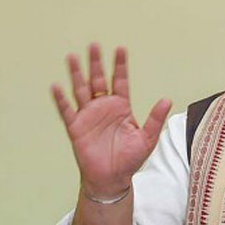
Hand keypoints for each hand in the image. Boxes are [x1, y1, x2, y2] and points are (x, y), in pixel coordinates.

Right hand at [51, 44, 171, 199]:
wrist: (112, 179)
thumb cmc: (130, 159)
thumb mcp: (147, 138)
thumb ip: (155, 118)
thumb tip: (167, 99)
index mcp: (121, 107)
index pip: (120, 81)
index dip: (120, 65)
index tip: (120, 48)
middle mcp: (103, 107)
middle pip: (98, 80)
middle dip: (96, 63)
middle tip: (94, 45)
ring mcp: (88, 116)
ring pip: (81, 90)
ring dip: (76, 75)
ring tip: (71, 57)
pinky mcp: (76, 128)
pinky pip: (67, 111)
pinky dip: (62, 99)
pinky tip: (57, 86)